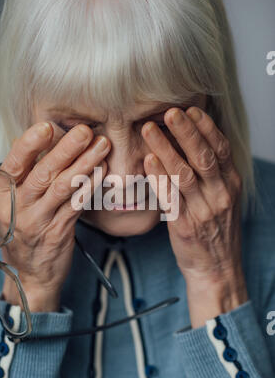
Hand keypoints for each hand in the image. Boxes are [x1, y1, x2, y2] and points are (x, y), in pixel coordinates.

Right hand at [0, 121, 110, 311]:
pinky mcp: (58, 232)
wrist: (29, 273)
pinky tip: (102, 172)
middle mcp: (16, 208)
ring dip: (85, 164)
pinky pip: (77, 205)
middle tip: (86, 132)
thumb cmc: (23, 228)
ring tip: (102, 146)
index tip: (49, 126)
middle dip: (67, 149)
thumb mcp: (13, 202)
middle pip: (43, 173)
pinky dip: (90, 186)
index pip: (14, 163)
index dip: (31, 144)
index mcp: (1, 194)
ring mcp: (38, 222)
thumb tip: (44, 137)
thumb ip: (26, 174)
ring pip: (63, 187)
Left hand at [142, 106, 247, 327]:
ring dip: (166, 149)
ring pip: (185, 175)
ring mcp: (203, 211)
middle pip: (204, 157)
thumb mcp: (222, 198)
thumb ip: (211, 174)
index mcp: (230, 184)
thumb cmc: (216, 230)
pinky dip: (159, 178)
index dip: (206, 128)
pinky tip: (148, 161)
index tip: (190, 109)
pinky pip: (171, 198)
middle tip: (169, 111)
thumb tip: (190, 143)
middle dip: (186, 132)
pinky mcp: (185, 226)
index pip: (221, 150)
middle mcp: (220, 195)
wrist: (217, 269)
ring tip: (149, 130)